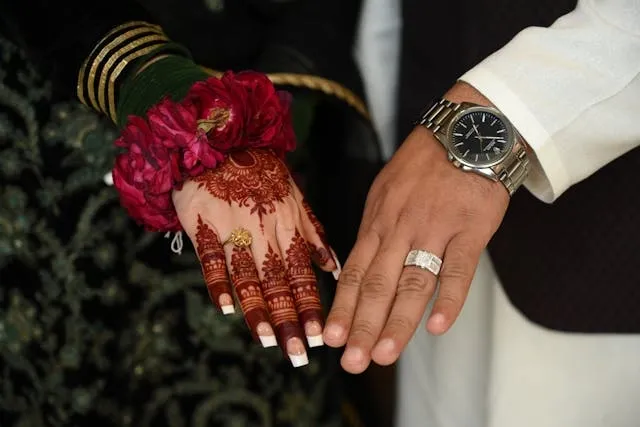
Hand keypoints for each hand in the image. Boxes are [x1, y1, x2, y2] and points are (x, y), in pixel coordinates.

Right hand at [173, 148, 338, 366]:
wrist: (221, 141)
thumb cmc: (261, 173)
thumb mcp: (295, 198)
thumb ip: (314, 234)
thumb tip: (334, 268)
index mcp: (287, 226)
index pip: (302, 273)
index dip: (311, 305)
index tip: (320, 336)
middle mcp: (265, 231)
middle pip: (279, 281)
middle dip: (289, 318)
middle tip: (297, 352)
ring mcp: (234, 229)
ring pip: (248, 274)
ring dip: (258, 308)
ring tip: (267, 339)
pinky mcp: (204, 225)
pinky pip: (211, 258)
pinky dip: (218, 281)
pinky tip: (226, 307)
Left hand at [323, 84, 509, 372]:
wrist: (468, 130)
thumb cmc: (426, 164)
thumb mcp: (386, 191)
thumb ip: (376, 230)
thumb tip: (360, 268)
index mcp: (377, 220)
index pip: (354, 271)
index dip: (342, 307)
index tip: (331, 338)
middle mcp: (399, 227)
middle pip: (376, 284)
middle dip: (361, 326)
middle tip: (351, 362)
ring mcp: (434, 228)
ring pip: (412, 282)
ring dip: (397, 322)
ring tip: (383, 354)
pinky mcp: (470, 228)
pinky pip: (458, 269)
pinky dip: (449, 299)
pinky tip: (437, 327)